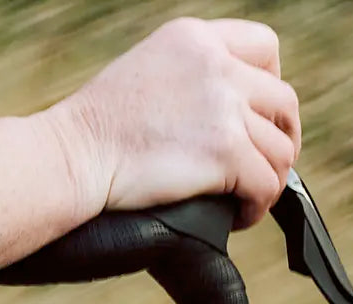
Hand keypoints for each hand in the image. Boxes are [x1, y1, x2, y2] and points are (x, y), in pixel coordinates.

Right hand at [53, 18, 300, 228]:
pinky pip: (266, 185)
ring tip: (245, 197)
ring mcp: (223, 107)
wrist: (69, 157)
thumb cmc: (93, 128)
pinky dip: (257, 206)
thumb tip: (229, 109)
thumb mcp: (144, 72)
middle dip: (279, 136)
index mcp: (194, 38)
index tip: (255, 113)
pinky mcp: (225, 151)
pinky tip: (237, 215)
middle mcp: (215, 65)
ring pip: (281, 148)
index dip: (271, 81)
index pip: (265, 46)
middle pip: (283, 101)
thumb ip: (189, 75)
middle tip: (259, 163)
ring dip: (269, 178)